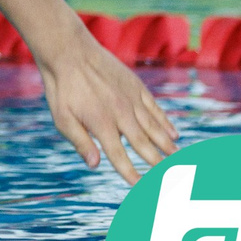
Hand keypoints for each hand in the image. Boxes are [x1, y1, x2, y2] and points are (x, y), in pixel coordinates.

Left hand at [38, 35, 178, 183]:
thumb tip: (95, 165)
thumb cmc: (62, 88)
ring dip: (167, 147)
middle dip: (159, 165)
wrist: (69, 51)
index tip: (144, 189)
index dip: (132, 175)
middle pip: (144, 146)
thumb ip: (80, 141)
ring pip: (155, 128)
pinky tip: (173, 134)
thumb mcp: (62, 117)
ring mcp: (131, 99)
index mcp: (102, 125)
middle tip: (174, 180)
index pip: (120, 157)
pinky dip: (165, 123)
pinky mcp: (136, 86)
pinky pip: (155, 108)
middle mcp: (121, 114)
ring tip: (178, 161)